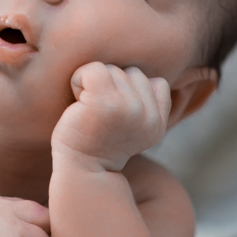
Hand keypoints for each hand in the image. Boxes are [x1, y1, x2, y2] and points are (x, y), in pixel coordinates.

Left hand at [51, 63, 170, 171]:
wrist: (79, 168)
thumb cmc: (98, 142)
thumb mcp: (133, 128)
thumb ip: (147, 104)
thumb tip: (149, 77)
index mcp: (158, 123)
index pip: (157, 83)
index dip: (131, 91)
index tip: (115, 113)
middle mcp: (148, 116)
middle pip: (131, 73)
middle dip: (111, 85)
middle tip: (98, 111)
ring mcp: (128, 108)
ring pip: (112, 69)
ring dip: (93, 84)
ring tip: (88, 108)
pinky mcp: (105, 102)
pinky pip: (94, 69)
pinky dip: (79, 78)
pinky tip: (78, 99)